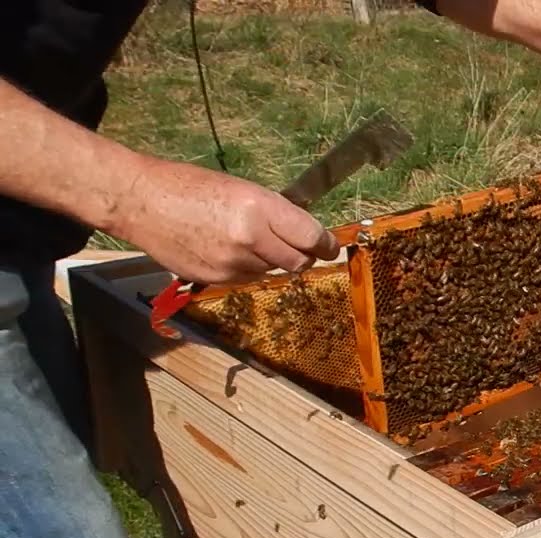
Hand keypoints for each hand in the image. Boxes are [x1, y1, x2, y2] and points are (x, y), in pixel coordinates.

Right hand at [107, 158, 338, 284]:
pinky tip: (228, 250)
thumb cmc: (190, 186)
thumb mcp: (241, 188)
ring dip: (271, 261)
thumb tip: (304, 232)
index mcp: (258, 208)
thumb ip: (274, 213)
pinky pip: (247, 279)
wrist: (140, 201)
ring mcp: (231, 263)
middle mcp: (249, 238)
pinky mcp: (215, 279)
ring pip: (272, 272)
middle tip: (300, 247)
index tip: (331, 246)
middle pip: (297, 262)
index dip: (326, 245)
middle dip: (302, 256)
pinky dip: (248, 269)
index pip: (310, 236)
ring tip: (249, 241)